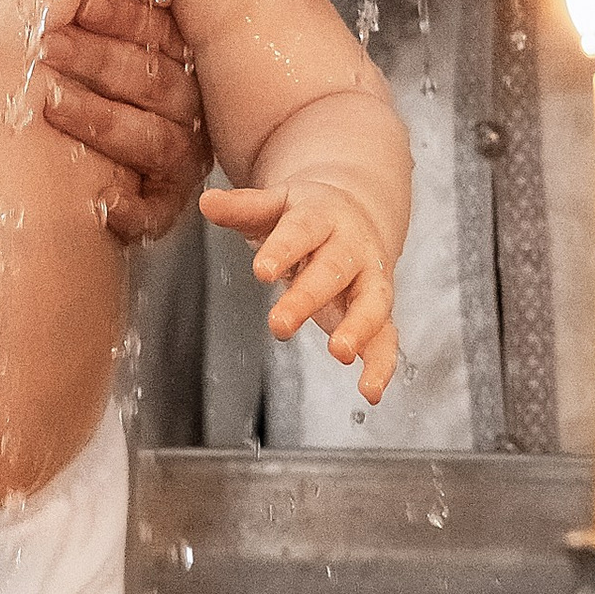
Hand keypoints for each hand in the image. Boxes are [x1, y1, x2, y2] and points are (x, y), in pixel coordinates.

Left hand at [41, 0, 210, 242]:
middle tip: (48, 46)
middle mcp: (182, 109)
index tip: (83, 3)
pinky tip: (103, 200)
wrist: (58, 181)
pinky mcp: (163, 208)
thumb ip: (71, 10)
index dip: (123, 16)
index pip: (159, 32)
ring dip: (102, 120)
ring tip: (52, 104)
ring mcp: (178, 160)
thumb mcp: (68, 44)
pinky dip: (133, 209)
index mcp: (169, 60)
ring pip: (156, 140)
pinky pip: (157, 213)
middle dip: (99, 60)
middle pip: (156, 81)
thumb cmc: (62, 90)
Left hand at [201, 164, 399, 402]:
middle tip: (279, 324)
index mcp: (322, 216)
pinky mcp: (379, 312)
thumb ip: (244, 208)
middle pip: (333, 270)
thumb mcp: (276, 205)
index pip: (302, 230)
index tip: (260, 271)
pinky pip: (387, 337)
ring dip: (359, 328)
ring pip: (371, 303)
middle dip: (308, 297)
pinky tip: (370, 391)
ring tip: (339, 352)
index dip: (282, 249)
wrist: (360, 212)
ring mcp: (370, 279)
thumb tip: (207, 202)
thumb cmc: (307, 215)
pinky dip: (382, 364)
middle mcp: (352, 247)